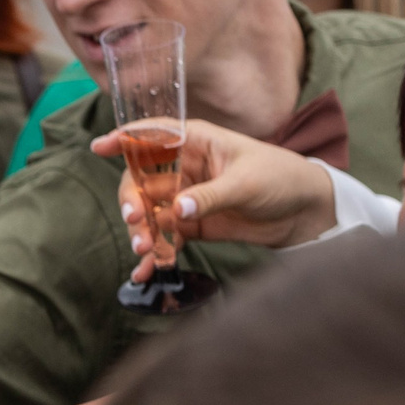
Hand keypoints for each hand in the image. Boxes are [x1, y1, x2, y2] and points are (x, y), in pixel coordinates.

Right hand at [88, 119, 336, 281]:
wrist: (305, 212)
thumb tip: (176, 212)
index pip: (154, 134)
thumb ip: (209, 196)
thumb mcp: (246, 183)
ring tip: (143, 251)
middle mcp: (185, 168)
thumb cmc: (280, 178)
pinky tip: (146, 270)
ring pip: (149, 213)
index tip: (100, 147)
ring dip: (141, 232)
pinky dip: (154, 254)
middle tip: (134, 219)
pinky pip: (164, 238)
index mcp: (197, 142)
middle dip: (131, 200)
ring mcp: (185, 197)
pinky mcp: (191, 225)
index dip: (125, 138)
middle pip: (141, 180)